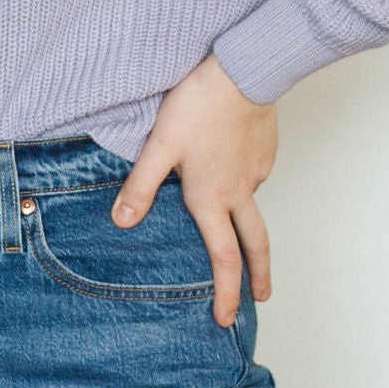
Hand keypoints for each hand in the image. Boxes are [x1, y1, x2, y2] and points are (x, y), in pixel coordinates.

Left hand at [111, 52, 276, 327]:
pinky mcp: (265, 151)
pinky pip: (253, 177)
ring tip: (235, 228)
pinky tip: (230, 170)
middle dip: (258, 276)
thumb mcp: (159, 145)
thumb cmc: (199, 105)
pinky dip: (244, 186)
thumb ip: (141, 186)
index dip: (226, 293)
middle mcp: (238, 192)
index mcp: (211, 197)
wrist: (245, 69)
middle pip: (255, 245)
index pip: (222, 258)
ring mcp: (256, 172)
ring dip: (247, 227)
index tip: (226, 318)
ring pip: (251, 207)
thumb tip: (123, 222)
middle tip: (261, 298)